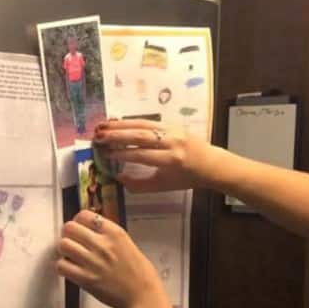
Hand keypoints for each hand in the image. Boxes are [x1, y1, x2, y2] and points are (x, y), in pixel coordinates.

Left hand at [56, 210, 162, 307]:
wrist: (142, 295)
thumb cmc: (139, 272)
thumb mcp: (127, 244)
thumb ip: (107, 235)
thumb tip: (90, 230)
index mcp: (114, 233)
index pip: (84, 215)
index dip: (78, 221)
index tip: (79, 227)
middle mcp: (102, 244)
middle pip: (69, 228)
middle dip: (68, 234)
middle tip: (72, 241)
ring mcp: (93, 261)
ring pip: (63, 245)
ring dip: (65, 250)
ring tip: (72, 256)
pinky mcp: (85, 278)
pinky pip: (62, 265)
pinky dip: (63, 266)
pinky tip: (71, 269)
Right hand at [93, 119, 223, 192]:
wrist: (211, 164)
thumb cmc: (186, 178)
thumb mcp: (164, 186)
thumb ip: (139, 185)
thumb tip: (118, 178)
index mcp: (171, 161)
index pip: (142, 155)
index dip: (122, 155)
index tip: (105, 155)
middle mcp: (171, 143)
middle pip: (140, 136)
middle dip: (117, 136)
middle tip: (98, 138)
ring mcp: (172, 130)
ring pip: (142, 125)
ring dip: (120, 125)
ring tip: (102, 127)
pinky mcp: (171, 124)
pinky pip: (148, 122)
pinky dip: (130, 121)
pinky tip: (117, 123)